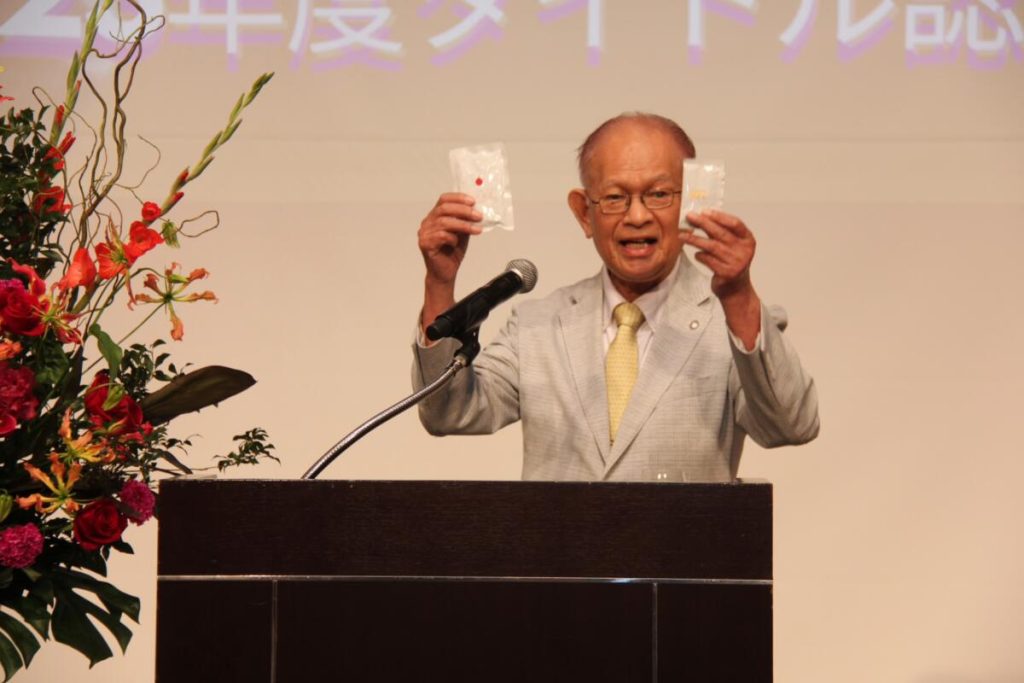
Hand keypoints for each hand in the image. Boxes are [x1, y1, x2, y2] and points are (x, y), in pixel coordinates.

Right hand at [418, 192, 481, 331]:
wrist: (445, 272)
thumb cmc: (452, 252)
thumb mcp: (462, 232)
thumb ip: (465, 220)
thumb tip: (478, 210)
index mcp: (435, 216)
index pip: (444, 199)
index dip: (458, 198)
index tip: (473, 201)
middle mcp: (428, 222)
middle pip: (444, 208)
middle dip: (464, 211)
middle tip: (478, 216)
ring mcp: (424, 232)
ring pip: (444, 222)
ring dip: (463, 225)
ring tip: (476, 230)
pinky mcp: (425, 243)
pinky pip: (441, 236)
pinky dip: (452, 238)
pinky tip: (456, 243)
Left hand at [681, 209, 755, 299]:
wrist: (736, 290)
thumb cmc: (732, 263)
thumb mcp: (734, 247)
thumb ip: (723, 233)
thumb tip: (701, 217)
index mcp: (748, 240)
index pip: (735, 223)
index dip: (720, 216)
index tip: (705, 211)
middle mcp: (744, 251)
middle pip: (721, 233)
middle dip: (703, 223)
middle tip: (690, 217)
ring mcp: (736, 263)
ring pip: (712, 246)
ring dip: (695, 239)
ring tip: (683, 235)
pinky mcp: (726, 273)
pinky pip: (708, 260)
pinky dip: (700, 256)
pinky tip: (697, 254)